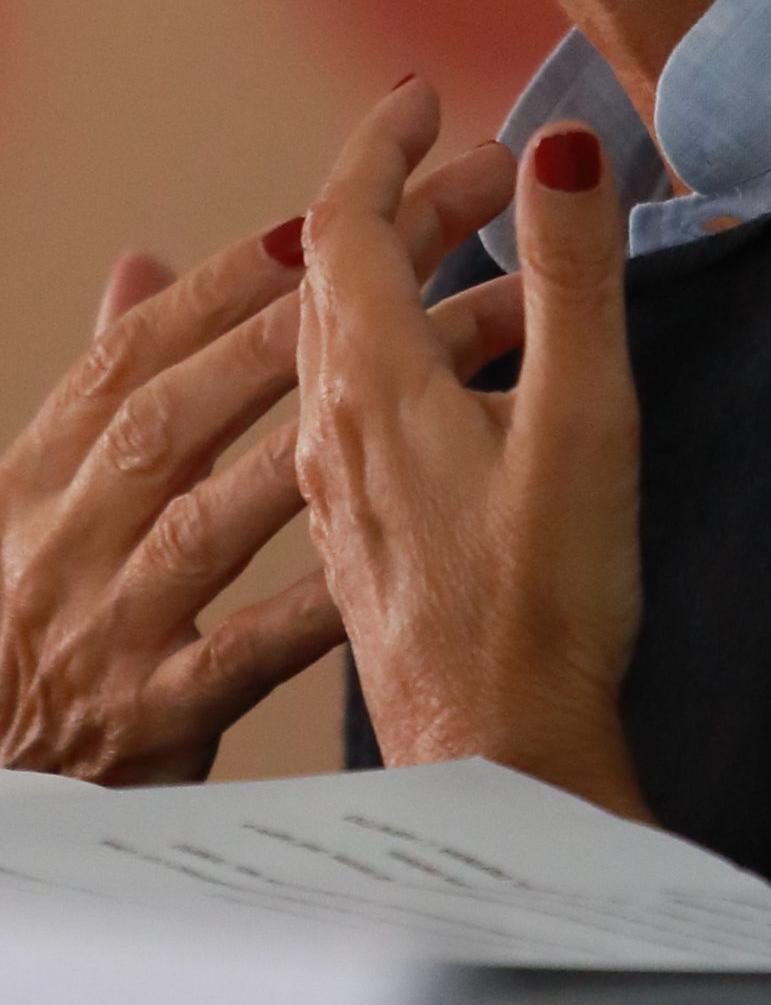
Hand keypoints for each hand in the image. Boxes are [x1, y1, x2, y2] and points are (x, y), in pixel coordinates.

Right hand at [0, 146, 524, 785]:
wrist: (0, 804)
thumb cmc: (47, 627)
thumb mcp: (54, 501)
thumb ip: (116, 385)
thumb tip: (144, 258)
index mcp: (43, 471)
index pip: (142, 348)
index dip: (231, 276)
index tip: (333, 200)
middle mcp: (69, 537)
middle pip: (198, 400)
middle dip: (323, 301)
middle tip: (464, 207)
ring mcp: (110, 625)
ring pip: (228, 507)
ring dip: (351, 424)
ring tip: (488, 328)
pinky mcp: (154, 716)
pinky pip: (247, 646)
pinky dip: (320, 593)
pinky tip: (412, 540)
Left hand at [295, 79, 647, 818]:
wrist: (499, 756)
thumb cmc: (544, 601)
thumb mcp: (581, 417)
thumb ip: (573, 274)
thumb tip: (564, 143)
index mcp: (373, 384)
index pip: (343, 225)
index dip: (379, 145)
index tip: (420, 94)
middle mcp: (334, 426)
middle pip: (342, 273)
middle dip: (412, 198)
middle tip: (490, 161)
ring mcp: (341, 484)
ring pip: (354, 338)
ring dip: (418, 272)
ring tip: (505, 248)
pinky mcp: (364, 531)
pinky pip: (367, 400)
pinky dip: (418, 344)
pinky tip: (480, 368)